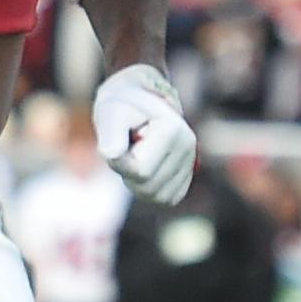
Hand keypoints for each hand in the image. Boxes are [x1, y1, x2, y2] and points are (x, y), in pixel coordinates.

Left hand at [94, 61, 196, 204]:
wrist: (137, 102)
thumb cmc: (120, 108)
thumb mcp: (109, 114)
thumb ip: (109, 134)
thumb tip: (110, 155)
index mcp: (173, 130)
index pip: (141, 171)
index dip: (120, 163)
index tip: (118, 142)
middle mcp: (188, 146)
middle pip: (149, 186)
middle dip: (128, 173)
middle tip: (126, 149)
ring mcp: (191, 162)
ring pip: (157, 196)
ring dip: (137, 182)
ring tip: (136, 156)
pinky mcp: (187, 176)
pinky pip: (165, 198)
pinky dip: (149, 189)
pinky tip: (144, 168)